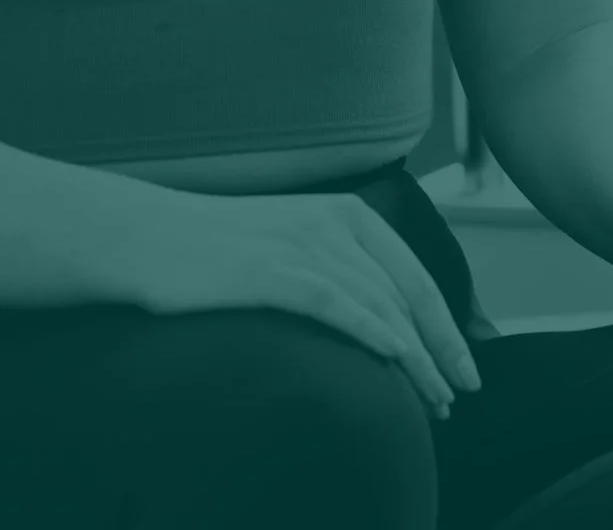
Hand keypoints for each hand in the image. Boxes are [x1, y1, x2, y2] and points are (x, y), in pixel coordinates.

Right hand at [124, 189, 484, 422]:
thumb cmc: (213, 250)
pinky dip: (371, 331)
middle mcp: (329, 221)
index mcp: (342, 212)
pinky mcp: (269, 268)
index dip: (447, 323)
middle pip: (406, 291)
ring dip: (415, 356)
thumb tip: (379, 317)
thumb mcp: (287, 243)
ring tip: (432, 401)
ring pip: (378, 302)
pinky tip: (393, 360)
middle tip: (460, 394)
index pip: (413, 273)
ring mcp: (299, 242)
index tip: (467, 365)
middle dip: (440, 347)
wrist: (145, 236)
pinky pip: (334, 302)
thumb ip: (334, 267)